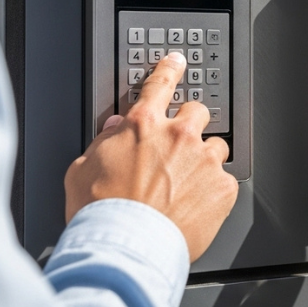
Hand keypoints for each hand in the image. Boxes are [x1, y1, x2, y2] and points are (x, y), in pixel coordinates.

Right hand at [64, 52, 238, 261]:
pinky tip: (195, 205)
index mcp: (142, 125)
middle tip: (178, 148)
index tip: (177, 61)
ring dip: (204, 160)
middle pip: (197, 113)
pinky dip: (213, 190)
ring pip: (216, 146)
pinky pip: (225, 180)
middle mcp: (178, 136)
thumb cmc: (100, 212)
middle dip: (190, 125)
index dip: (170, 68)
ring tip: (186, 186)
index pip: (160, 84)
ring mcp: (204, 160)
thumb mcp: (81, 169)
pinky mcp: (223, 187)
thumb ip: (101, 143)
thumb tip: (114, 130)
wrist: (126, 245)